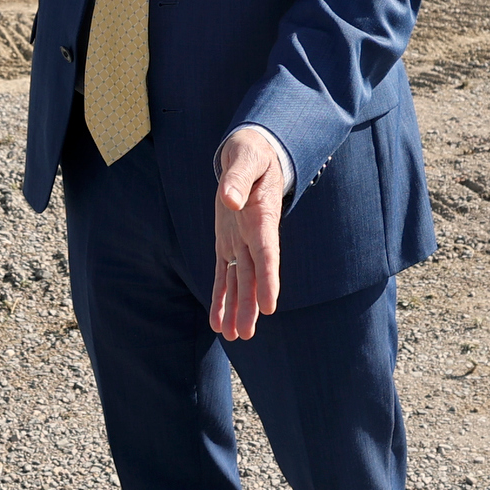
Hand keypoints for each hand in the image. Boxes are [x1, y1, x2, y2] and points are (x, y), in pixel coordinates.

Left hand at [209, 127, 288, 340]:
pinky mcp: (228, 242)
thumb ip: (239, 178)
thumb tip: (230, 199)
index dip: (268, 280)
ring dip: (236, 308)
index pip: (266, 254)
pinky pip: (225, 274)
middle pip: (253, 276)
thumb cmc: (252, 153)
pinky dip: (221, 297)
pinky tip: (218, 322)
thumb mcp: (245, 158)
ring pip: (240, 281)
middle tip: (246, 334)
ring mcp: (241, 241)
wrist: (252, 153)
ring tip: (233, 336)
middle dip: (249, 306)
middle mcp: (254, 235)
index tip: (270, 307)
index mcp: (261, 218)